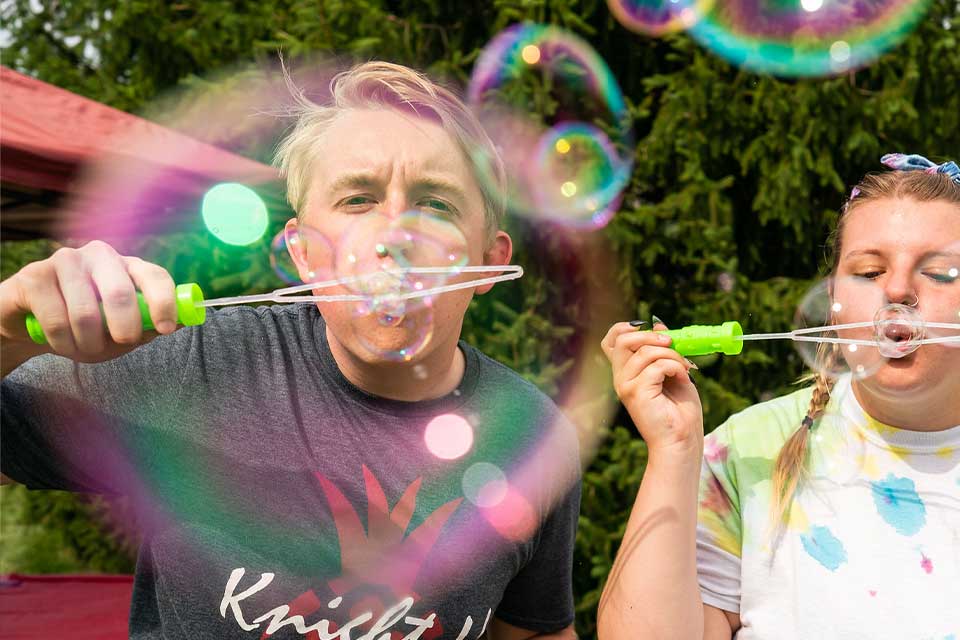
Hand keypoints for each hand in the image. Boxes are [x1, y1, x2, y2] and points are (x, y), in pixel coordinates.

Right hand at [0, 240, 177, 370]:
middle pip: (120, 292)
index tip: (166, 328)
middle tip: (122, 343)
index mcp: (127, 266)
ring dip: (88, 343)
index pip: (154, 275)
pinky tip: (60, 343)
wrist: (30, 323)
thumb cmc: (83, 327)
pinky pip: (55, 320)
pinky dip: (62, 343)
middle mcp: (99, 256)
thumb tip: (180, 323)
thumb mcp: (119, 331)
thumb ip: (146, 326)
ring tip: (84, 349)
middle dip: (125, 327)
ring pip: (86, 313)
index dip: (164, 301)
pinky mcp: (34, 274)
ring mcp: (65, 260)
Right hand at [601, 320, 703, 457]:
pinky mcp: (636, 393)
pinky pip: (657, 366)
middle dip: (650, 336)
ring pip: (645, 352)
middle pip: (622, 340)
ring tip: (685, 368)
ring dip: (672, 354)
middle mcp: (621, 378)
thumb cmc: (679, 411)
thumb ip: (662, 350)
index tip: (649, 329)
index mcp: (626, 372)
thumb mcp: (672, 372)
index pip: (610, 341)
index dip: (624, 328)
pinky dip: (675, 367)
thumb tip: (658, 325)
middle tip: (672, 343)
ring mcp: (626, 386)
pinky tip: (683, 378)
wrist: (682, 441)